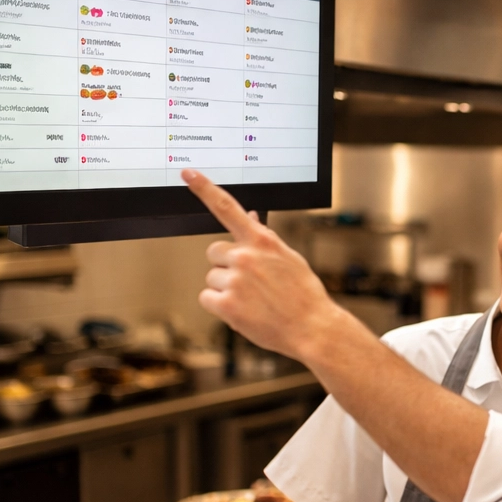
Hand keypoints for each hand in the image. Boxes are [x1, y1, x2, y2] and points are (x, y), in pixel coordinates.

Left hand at [182, 169, 346, 361]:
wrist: (313, 328)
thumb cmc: (304, 295)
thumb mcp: (289, 258)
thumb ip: (265, 239)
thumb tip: (249, 218)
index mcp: (262, 241)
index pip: (228, 208)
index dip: (205, 188)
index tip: (188, 173)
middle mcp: (245, 256)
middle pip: (214, 252)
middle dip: (226, 265)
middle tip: (250, 283)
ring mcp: (234, 280)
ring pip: (211, 277)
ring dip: (225, 289)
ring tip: (252, 301)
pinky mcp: (226, 304)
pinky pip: (207, 298)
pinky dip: (220, 306)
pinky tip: (243, 311)